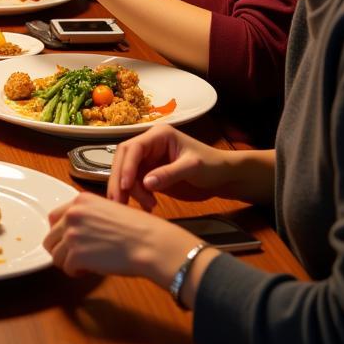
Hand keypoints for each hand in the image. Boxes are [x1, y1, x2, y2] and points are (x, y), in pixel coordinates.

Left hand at [44, 191, 196, 281]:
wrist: (150, 243)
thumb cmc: (139, 229)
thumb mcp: (109, 209)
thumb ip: (88, 216)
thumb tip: (76, 232)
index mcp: (80, 200)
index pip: (54, 218)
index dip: (61, 233)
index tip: (70, 242)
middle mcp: (72, 214)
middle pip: (50, 238)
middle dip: (62, 250)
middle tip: (78, 257)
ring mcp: (72, 234)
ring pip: (55, 255)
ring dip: (69, 263)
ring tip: (86, 265)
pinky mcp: (77, 255)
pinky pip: (66, 268)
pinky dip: (76, 273)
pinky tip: (91, 270)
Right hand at [108, 125, 235, 209]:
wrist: (224, 177)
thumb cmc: (212, 165)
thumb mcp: (192, 167)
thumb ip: (169, 173)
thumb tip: (146, 183)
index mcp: (158, 136)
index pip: (133, 148)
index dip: (126, 166)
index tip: (125, 186)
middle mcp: (149, 145)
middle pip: (124, 159)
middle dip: (119, 180)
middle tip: (119, 202)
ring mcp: (148, 160)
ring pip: (126, 173)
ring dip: (128, 190)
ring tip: (147, 206)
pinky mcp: (151, 174)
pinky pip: (136, 184)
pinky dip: (137, 196)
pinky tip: (148, 207)